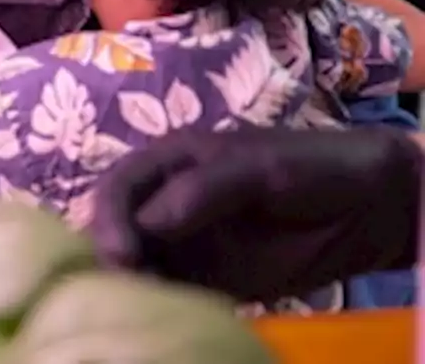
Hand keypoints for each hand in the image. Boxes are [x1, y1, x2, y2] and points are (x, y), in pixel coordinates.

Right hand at [87, 126, 421, 302]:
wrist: (372, 205)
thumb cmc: (312, 169)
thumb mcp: (258, 169)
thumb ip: (202, 190)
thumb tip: (147, 223)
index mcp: (169, 161)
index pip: (117, 190)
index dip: (109, 221)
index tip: (122, 258)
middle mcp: (165, 200)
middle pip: (115, 230)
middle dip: (110, 259)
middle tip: (124, 293)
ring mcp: (185, 241)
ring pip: (136, 264)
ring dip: (130, 286)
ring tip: (139, 311)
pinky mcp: (207, 278)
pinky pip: (168, 291)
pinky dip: (159, 306)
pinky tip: (163, 319)